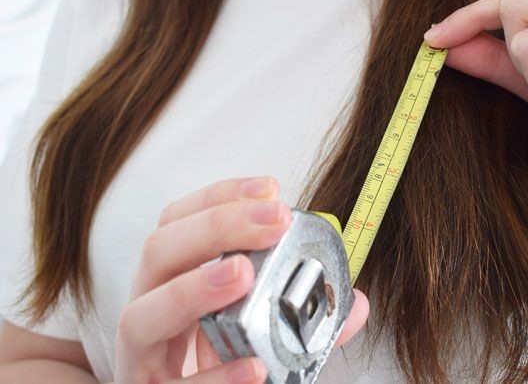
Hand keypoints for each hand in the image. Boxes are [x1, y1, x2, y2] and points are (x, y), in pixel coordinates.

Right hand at [114, 177, 368, 382]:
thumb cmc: (221, 365)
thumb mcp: (259, 331)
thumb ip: (307, 317)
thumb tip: (358, 304)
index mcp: (171, 282)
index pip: (178, 223)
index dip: (218, 199)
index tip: (269, 190)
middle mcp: (148, 311)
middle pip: (158, 253)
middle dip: (216, 227)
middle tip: (273, 221)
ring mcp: (141, 358)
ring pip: (141, 317)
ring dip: (194, 289)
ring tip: (243, 273)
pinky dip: (215, 378)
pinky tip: (253, 366)